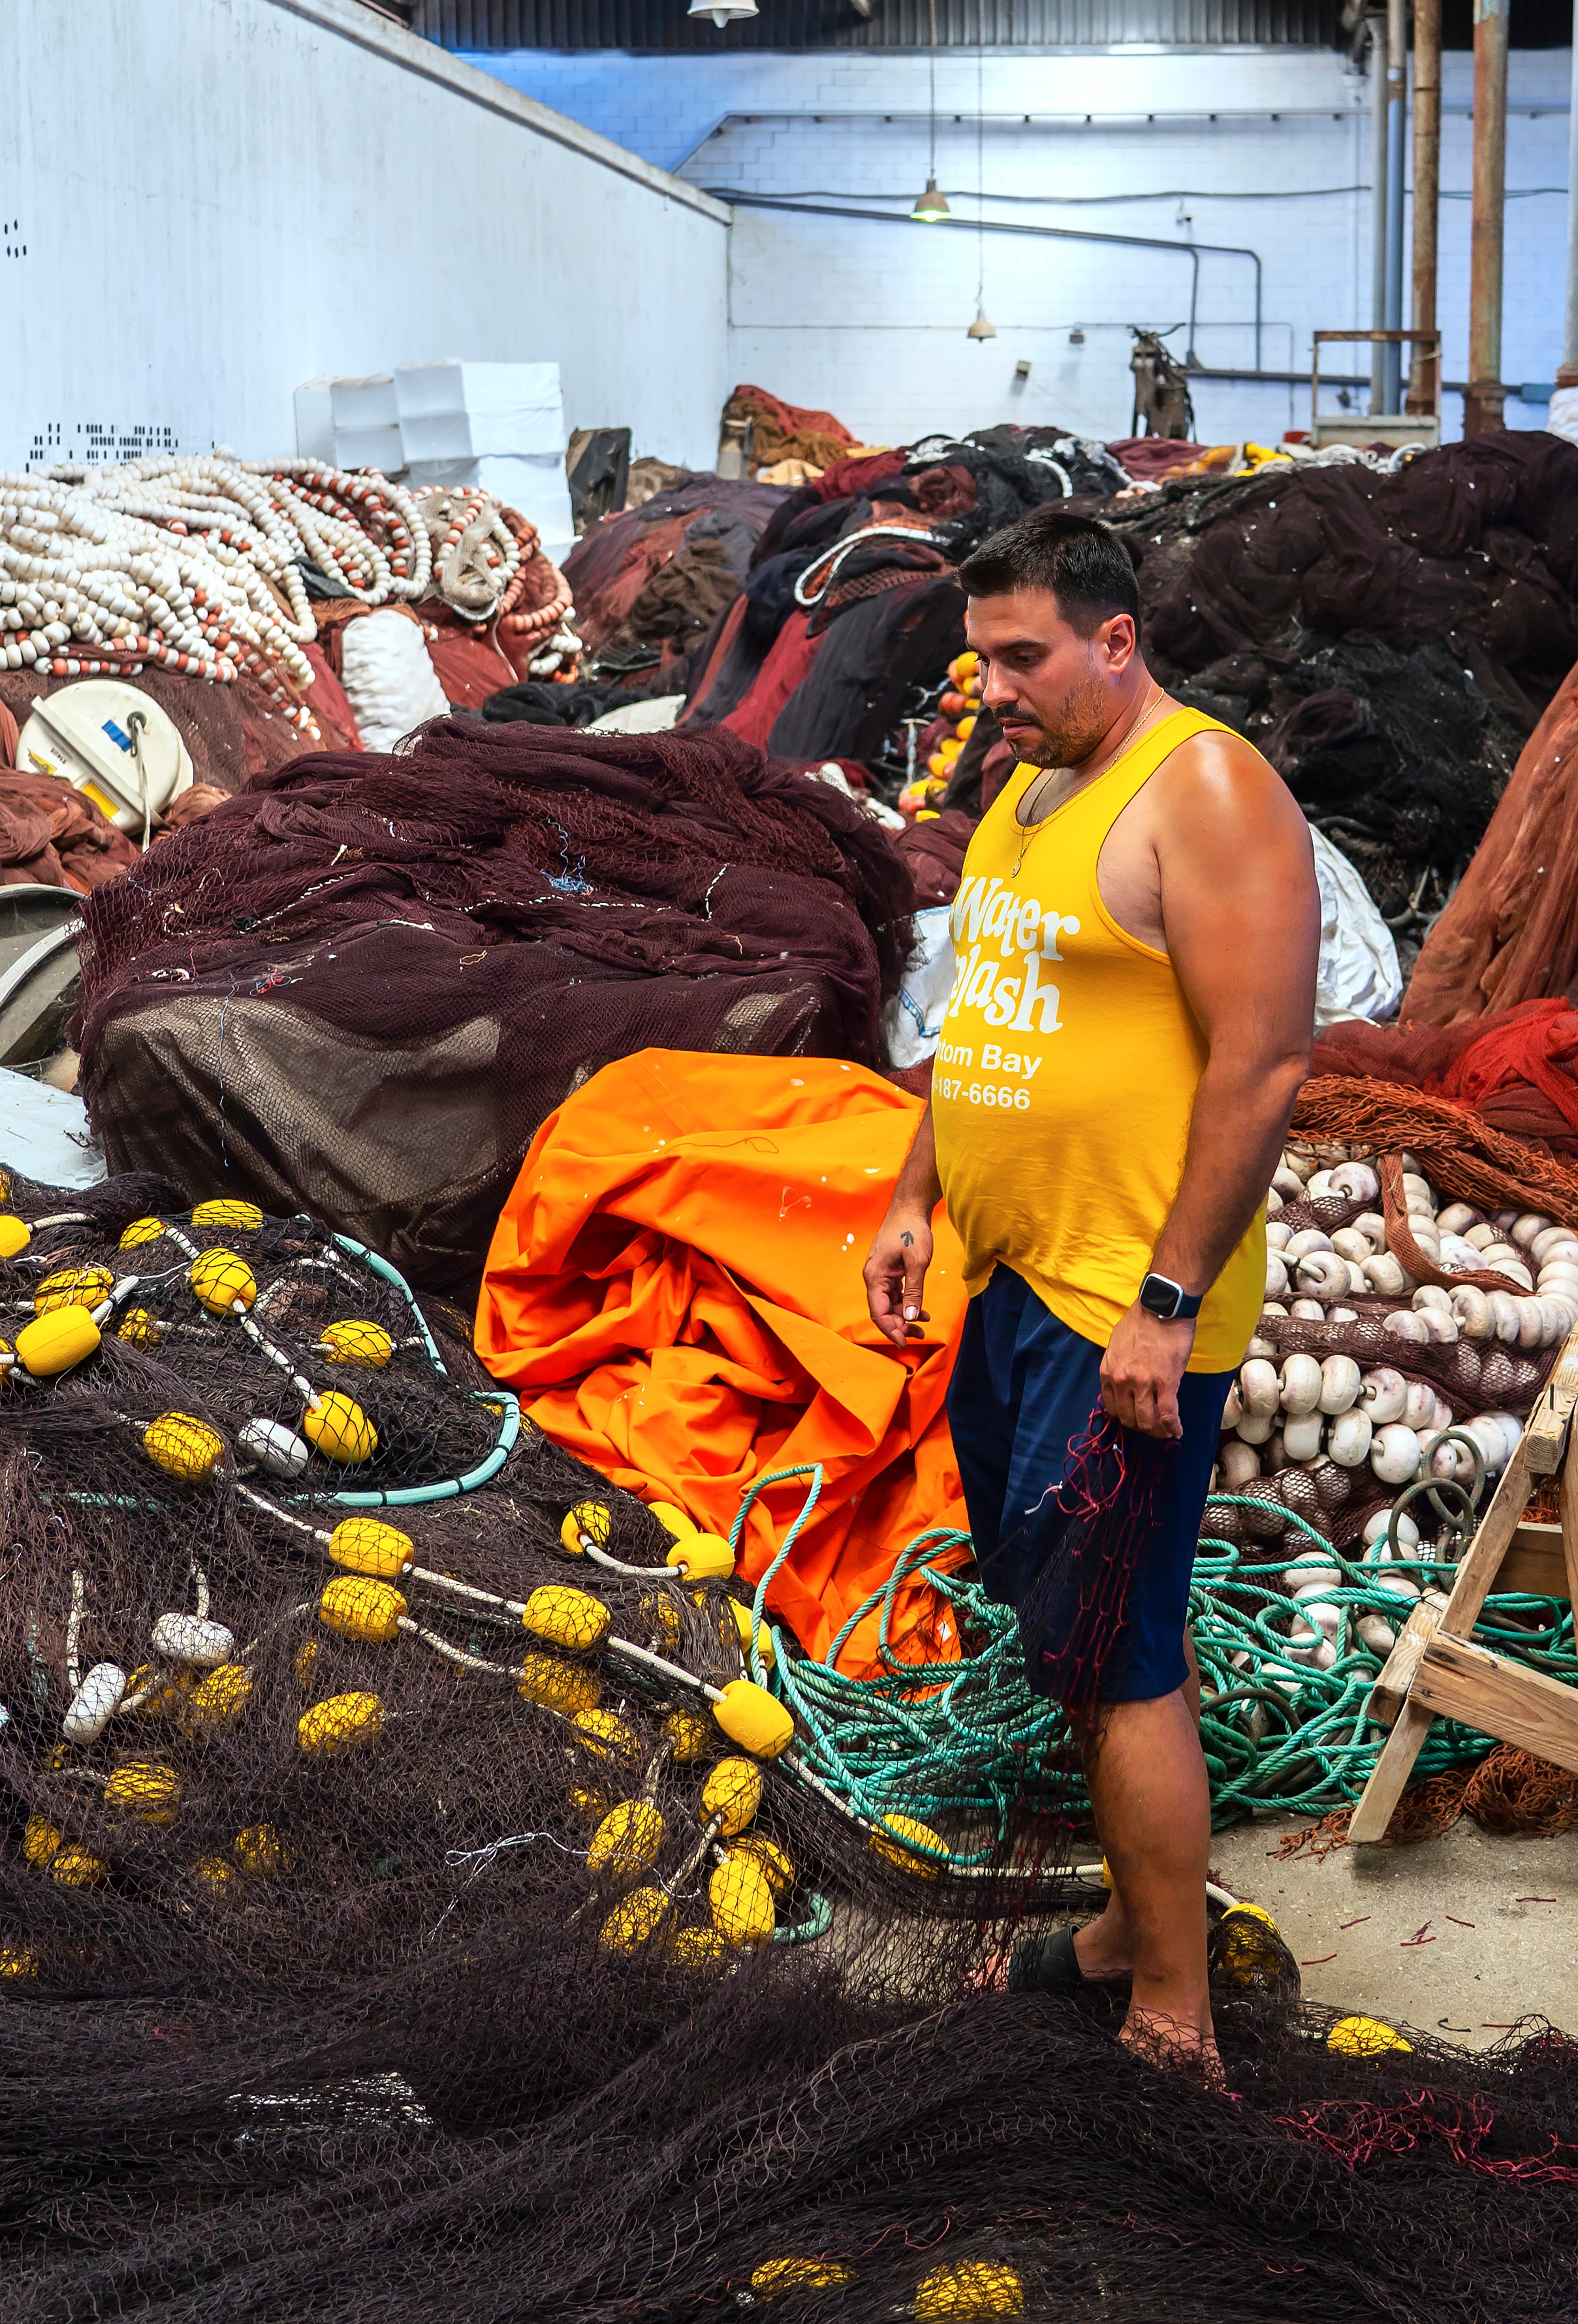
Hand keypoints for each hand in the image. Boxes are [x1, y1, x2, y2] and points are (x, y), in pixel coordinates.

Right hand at [863, 1208, 931, 1348]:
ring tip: (924, 1324)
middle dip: (899, 1325)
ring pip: (890, 1304)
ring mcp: (881, 1274)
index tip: (905, 1343)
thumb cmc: (912, 1230)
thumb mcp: (917, 1262)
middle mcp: (874, 1277)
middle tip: (919, 1335)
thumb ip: (913, 1291)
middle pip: (882, 1310)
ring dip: (904, 1315)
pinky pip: (895, 1294)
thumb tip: (910, 1316)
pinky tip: (921, 1310)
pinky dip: (906, 1303)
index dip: (891, 1330)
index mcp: (875, 1276)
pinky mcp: (890, 1271)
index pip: (878, 1312)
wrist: (910, 1207)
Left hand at [1100, 1301, 1195, 1439]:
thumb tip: (1124, 1383)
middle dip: (1142, 1428)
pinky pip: (1167, 1414)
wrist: (1162, 1308)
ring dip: (1158, 1431)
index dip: (1126, 1418)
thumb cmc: (1141, 1322)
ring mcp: (1143, 1384)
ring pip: (1148, 1421)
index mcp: (1108, 1373)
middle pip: (1129, 1418)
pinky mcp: (1166, 1382)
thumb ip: (1118, 1367)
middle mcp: (1122, 1381)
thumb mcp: (1116, 1345)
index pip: (1113, 1408)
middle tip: (1153, 1428)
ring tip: (1166, 1431)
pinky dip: (1173, 1427)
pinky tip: (1177, 1430)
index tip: (1136, 1419)